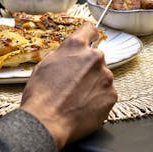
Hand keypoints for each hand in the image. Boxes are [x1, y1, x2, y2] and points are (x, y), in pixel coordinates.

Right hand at [20, 23, 116, 148]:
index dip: (89, 35)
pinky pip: (107, 93)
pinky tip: (84, 107)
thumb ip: (62, 55)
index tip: (91, 38)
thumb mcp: (44, 65)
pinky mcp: (111, 95)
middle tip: (74, 83)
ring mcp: (105, 76)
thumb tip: (69, 55)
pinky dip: (98, 99)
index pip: (89, 29)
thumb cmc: (41, 96)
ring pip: (102, 76)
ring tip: (77, 98)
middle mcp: (94, 57)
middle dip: (87, 68)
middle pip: (95, 57)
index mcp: (75, 46)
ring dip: (93, 84)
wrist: (47, 122)